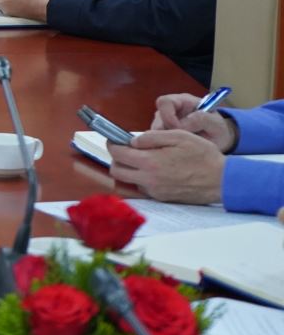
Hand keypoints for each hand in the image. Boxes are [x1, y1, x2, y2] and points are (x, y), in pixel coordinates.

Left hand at [107, 130, 225, 203]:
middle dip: (117, 159)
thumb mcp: (178, 136)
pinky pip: (144, 188)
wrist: (223, 180)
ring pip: (129, 181)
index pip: (117, 154)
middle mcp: (149, 180)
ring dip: (129, 170)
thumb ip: (152, 137)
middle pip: (116, 171)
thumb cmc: (203, 155)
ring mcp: (156, 191)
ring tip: (142, 159)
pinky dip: (143, 178)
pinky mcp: (163, 198)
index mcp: (150, 163)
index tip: (114, 139)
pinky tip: (155, 169)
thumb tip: (133, 140)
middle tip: (126, 150)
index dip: (112, 144)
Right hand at [151, 93, 236, 150]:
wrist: (219, 138)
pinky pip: (159, 139)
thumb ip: (200, 119)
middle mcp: (170, 110)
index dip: (167, 115)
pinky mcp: (165, 134)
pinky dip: (166, 145)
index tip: (177, 129)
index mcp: (183, 101)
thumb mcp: (215, 122)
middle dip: (166, 132)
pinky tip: (178, 149)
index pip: (165, 102)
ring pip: (156, 130)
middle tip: (179, 142)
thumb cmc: (217, 127)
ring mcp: (166, 122)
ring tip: (182, 147)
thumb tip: (180, 125)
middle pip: (157, 118)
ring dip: (166, 140)